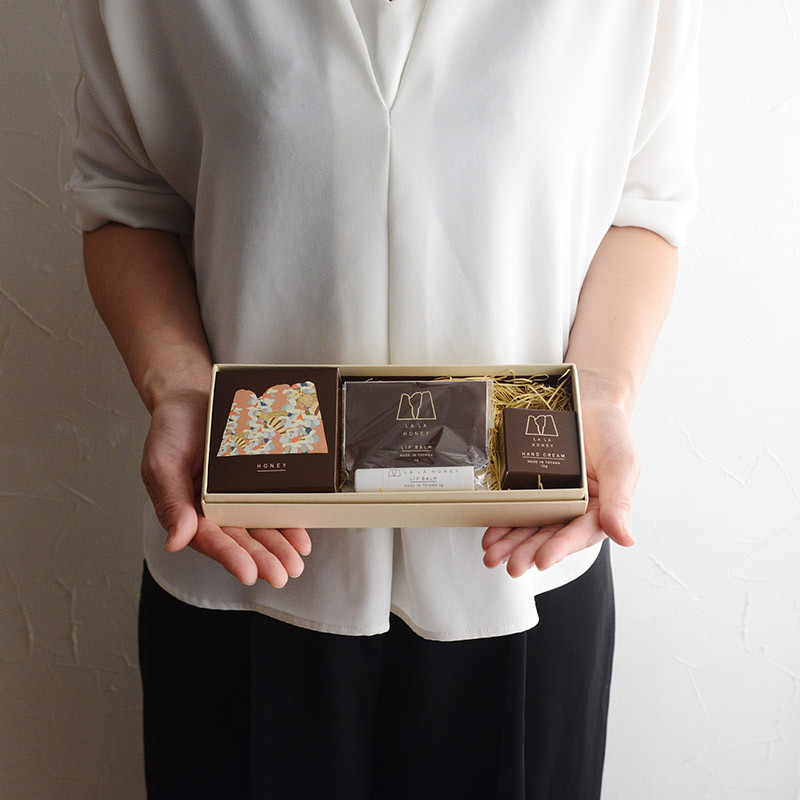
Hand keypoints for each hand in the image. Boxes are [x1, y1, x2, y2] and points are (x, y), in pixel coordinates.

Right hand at [141, 387, 310, 586]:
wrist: (194, 394)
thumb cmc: (172, 430)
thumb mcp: (162, 463)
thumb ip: (170, 502)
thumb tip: (175, 541)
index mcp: (190, 512)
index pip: (210, 540)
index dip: (229, 556)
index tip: (248, 572)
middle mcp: (217, 509)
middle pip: (242, 540)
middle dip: (263, 558)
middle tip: (282, 573)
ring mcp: (240, 496)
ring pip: (262, 527)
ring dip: (280, 546)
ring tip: (296, 560)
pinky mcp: (260, 481)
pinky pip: (277, 502)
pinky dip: (290, 519)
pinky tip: (302, 534)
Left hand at [482, 396, 638, 575]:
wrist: (590, 404)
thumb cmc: (613, 435)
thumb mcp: (621, 465)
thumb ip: (620, 502)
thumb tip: (626, 539)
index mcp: (600, 512)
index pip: (579, 535)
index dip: (560, 548)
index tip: (542, 560)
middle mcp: (574, 511)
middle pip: (550, 536)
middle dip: (528, 552)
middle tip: (510, 565)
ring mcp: (552, 500)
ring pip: (531, 527)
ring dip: (511, 543)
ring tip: (492, 555)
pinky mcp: (533, 488)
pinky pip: (517, 506)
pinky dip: (503, 521)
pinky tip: (490, 532)